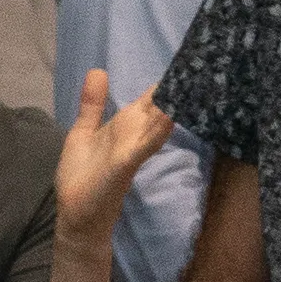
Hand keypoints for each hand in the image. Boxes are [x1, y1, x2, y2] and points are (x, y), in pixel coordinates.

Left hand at [49, 69, 171, 274]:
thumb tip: (99, 70)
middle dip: (177, 94)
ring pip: (156, 127)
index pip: (150, 102)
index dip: (165, 85)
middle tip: (203, 69)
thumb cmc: (82, 176)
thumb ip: (93, 105)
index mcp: (125, 127)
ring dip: (171, 110)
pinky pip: (141, 148)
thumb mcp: (84, 132)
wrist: (77, 217)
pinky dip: (154, 135)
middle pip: (159, 110)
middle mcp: (133, 138)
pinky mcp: (123, 167)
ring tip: (190, 88)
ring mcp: (131, 153)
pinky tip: (168, 120)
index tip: (185, 64)